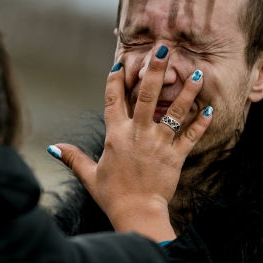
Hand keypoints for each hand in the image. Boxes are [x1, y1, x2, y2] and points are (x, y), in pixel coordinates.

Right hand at [48, 45, 212, 241]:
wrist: (136, 213)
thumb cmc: (112, 194)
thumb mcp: (89, 174)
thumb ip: (72, 157)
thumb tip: (53, 147)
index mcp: (115, 135)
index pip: (113, 100)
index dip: (115, 80)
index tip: (119, 63)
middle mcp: (138, 133)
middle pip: (145, 96)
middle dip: (154, 71)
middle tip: (163, 49)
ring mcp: (159, 143)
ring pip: (174, 112)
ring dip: (186, 91)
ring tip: (197, 72)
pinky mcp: (176, 156)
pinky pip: (190, 136)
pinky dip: (201, 123)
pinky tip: (210, 108)